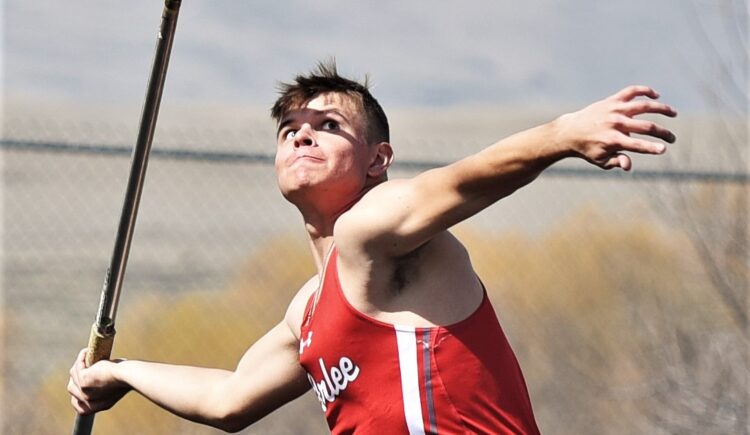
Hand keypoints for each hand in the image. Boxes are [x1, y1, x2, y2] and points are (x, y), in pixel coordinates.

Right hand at [68, 348, 130, 414]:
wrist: (129, 375)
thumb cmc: (128, 378)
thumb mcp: (114, 388)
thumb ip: (104, 388)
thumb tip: (98, 376)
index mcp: (96, 406)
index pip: (78, 406)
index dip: (76, 394)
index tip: (80, 382)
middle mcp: (88, 402)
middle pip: (72, 389)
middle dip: (76, 376)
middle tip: (84, 364)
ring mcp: (84, 392)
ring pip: (73, 375)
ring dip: (79, 364)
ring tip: (88, 355)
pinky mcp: (83, 380)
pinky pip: (77, 367)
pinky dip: (81, 358)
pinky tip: (86, 351)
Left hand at [555, 85, 676, 170]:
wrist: (569, 132)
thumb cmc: (588, 149)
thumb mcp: (600, 160)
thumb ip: (617, 162)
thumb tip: (628, 166)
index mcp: (613, 140)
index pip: (637, 145)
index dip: (652, 148)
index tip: (664, 149)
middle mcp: (615, 123)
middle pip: (646, 126)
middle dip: (663, 133)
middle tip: (672, 139)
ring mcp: (614, 109)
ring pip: (644, 105)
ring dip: (662, 108)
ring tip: (673, 113)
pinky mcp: (612, 100)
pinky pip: (632, 91)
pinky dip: (645, 91)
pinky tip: (656, 96)